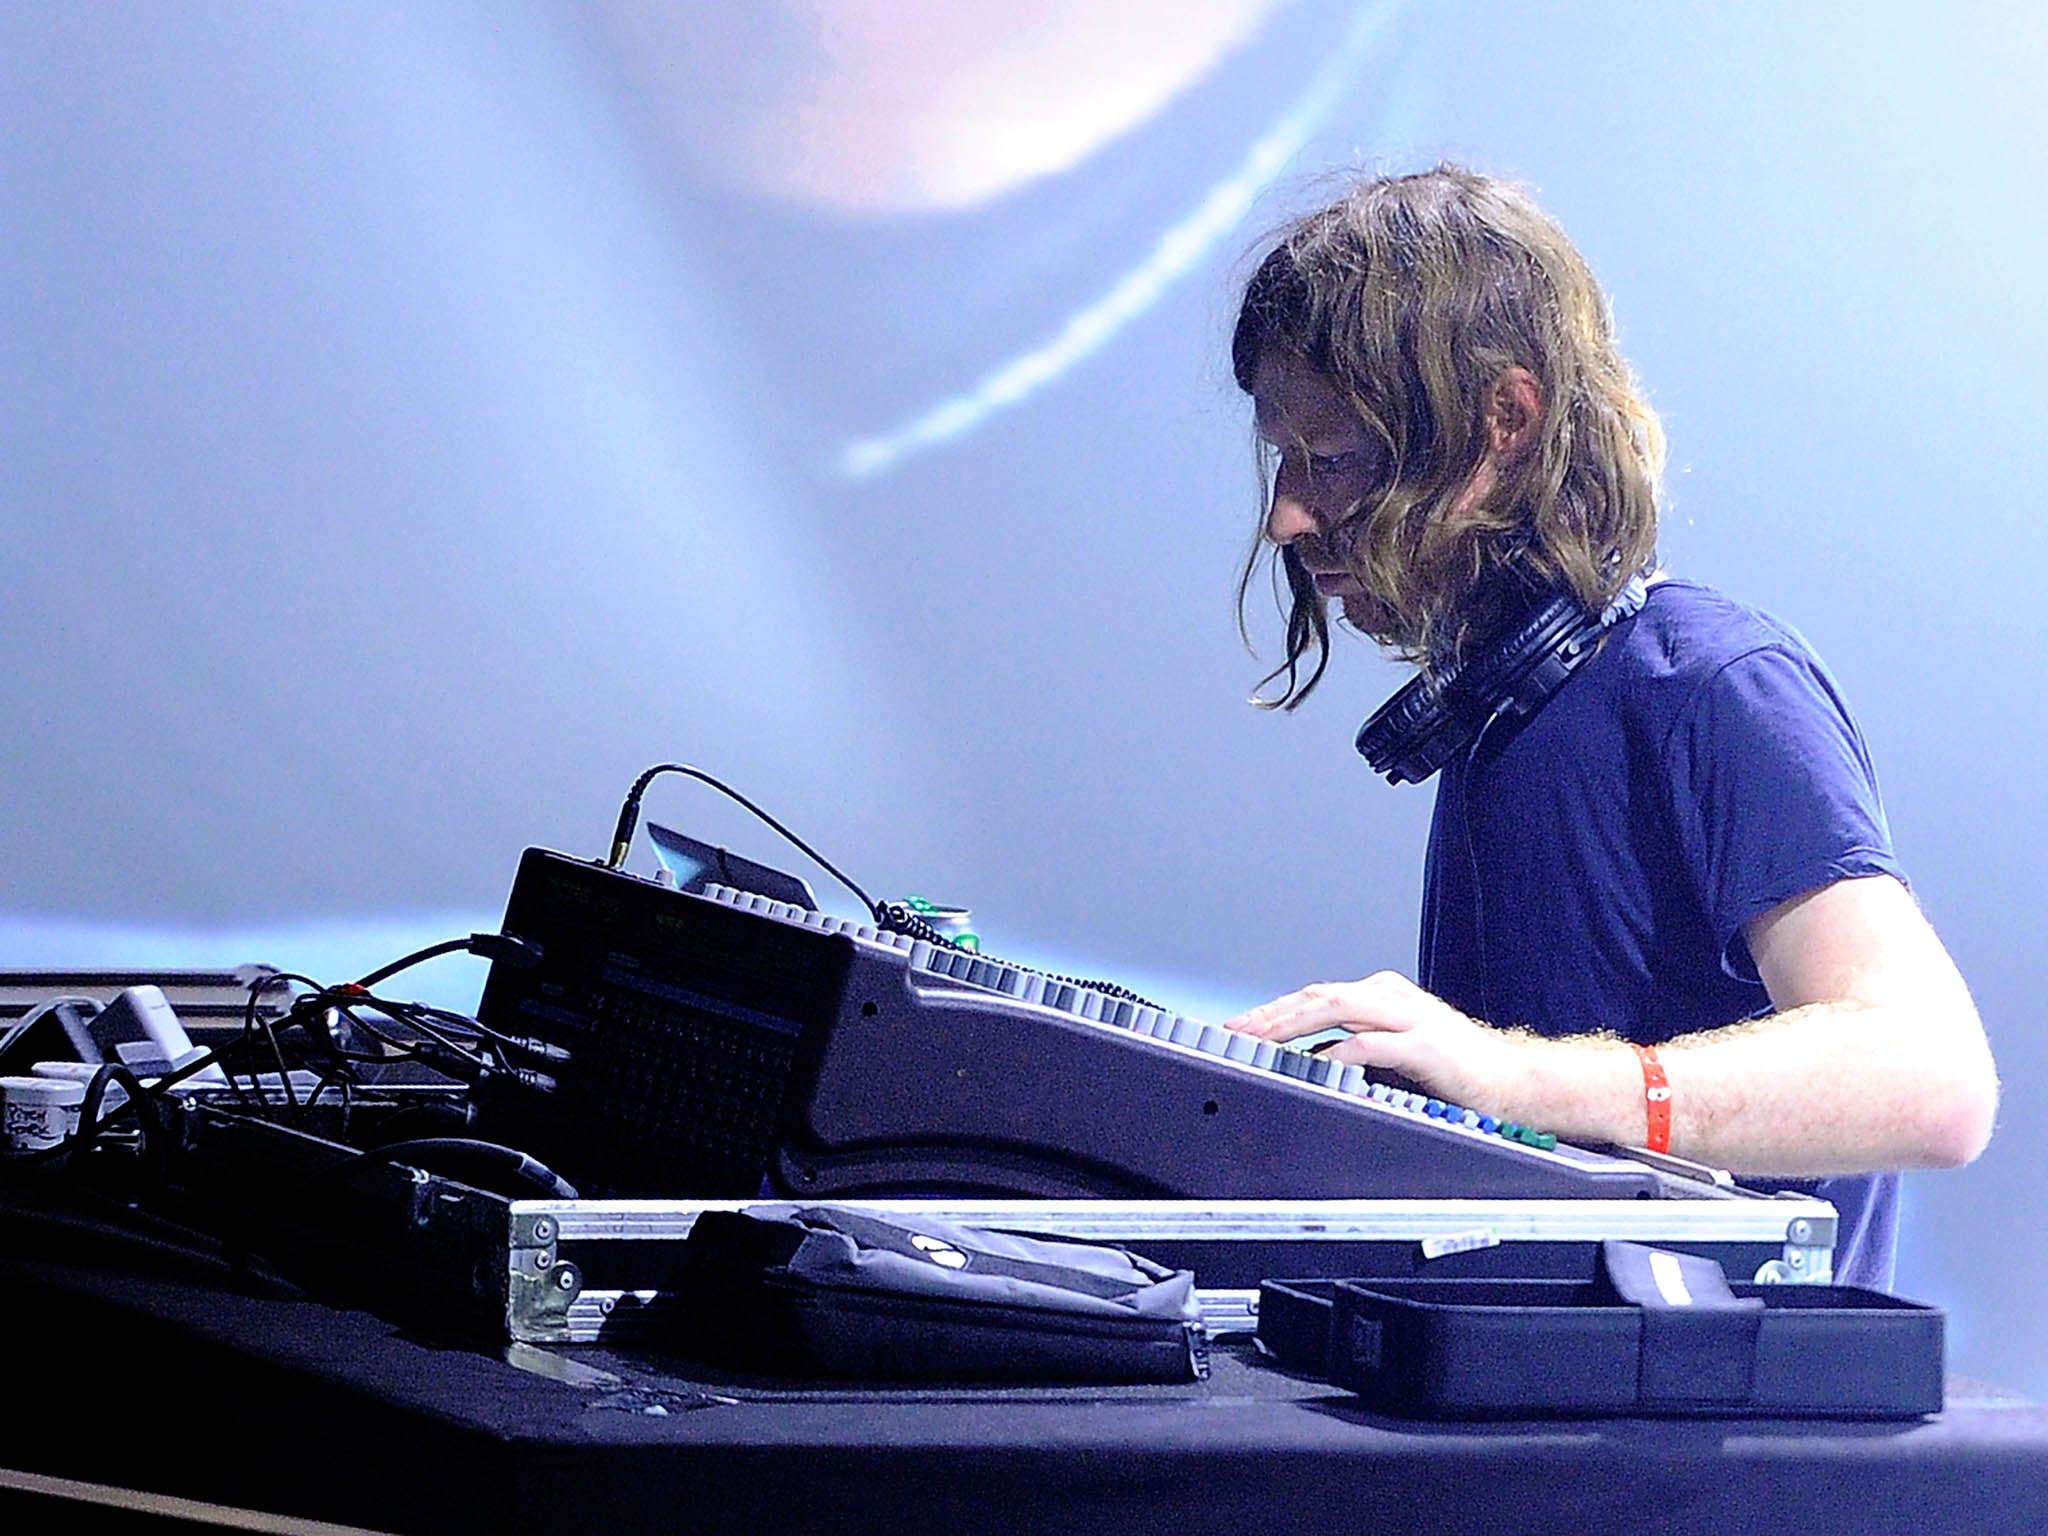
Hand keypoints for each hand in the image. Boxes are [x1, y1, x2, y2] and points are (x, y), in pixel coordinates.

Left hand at [1224, 972, 1510, 1108]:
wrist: (1511, 1081)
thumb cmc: (1451, 1068)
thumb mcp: (1393, 1048)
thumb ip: (1353, 1046)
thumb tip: (1304, 1059)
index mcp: (1381, 994)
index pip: (1315, 995)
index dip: (1274, 1010)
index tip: (1238, 1026)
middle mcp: (1390, 997)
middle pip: (1317, 995)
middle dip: (1271, 1014)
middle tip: (1233, 1031)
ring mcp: (1408, 1017)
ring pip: (1336, 1008)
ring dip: (1291, 1025)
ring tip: (1260, 1041)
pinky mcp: (1424, 1045)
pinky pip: (1371, 1044)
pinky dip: (1338, 1053)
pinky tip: (1314, 1063)